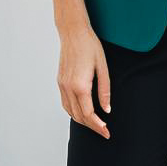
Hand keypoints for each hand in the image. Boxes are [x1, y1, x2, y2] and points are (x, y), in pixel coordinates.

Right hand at [57, 24, 111, 139]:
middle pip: (79, 116)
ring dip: (82, 121)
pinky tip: (82, 112)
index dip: (98, 126)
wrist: (73, 32)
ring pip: (70, 112)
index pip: (89, 114)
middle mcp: (68, 88)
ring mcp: (62, 85)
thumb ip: (104, 90)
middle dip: (91, 127)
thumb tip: (106, 110)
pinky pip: (65, 103)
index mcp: (80, 85)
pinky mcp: (60, 82)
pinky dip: (73, 112)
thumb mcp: (103, 67)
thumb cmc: (90, 46)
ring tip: (95, 124)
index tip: (106, 132)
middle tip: (104, 132)